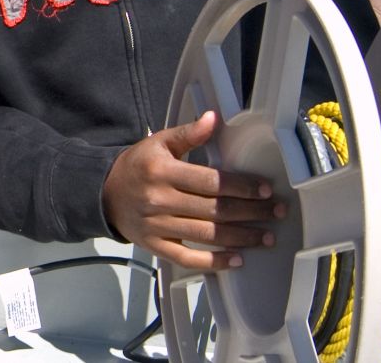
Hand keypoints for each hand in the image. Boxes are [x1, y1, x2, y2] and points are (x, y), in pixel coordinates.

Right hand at [102, 111, 285, 270]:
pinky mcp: (154, 246)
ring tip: (266, 237)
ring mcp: (157, 226)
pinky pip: (187, 258)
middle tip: (276, 212)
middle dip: (251, 212)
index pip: (210, 181)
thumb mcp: (158, 143)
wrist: (103, 193)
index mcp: (163, 171)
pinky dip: (213, 262)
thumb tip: (214, 118)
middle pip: (214, 209)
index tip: (265, 190)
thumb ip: (188, 133)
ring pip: (206, 235)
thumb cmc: (137, 166)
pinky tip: (235, 259)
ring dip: (241, 237)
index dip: (241, 187)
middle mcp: (159, 199)